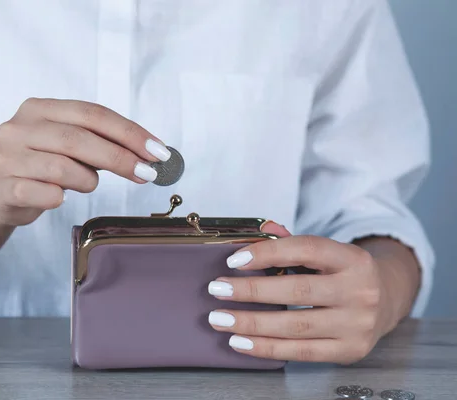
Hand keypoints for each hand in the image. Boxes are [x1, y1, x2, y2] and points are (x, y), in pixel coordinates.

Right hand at [0, 98, 169, 225]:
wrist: (0, 193)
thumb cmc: (44, 166)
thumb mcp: (69, 146)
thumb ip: (101, 143)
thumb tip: (150, 155)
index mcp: (40, 108)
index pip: (92, 114)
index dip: (129, 132)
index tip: (157, 151)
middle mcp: (19, 127)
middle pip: (78, 138)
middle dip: (119, 157)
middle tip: (148, 174)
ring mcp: (8, 157)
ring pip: (63, 168)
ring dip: (87, 180)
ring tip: (86, 183)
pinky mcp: (3, 187)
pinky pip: (45, 195)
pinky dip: (59, 198)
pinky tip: (59, 197)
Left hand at [207, 222, 400, 364]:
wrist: (385, 301)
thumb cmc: (342, 273)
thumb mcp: (325, 252)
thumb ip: (292, 241)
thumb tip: (261, 230)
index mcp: (353, 258)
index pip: (306, 249)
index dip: (267, 252)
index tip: (233, 260)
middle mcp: (360, 291)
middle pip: (297, 290)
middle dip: (251, 290)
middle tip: (216, 289)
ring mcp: (357, 324)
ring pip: (296, 325)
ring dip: (251, 323)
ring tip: (220, 319)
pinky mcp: (350, 350)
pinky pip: (301, 352)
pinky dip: (266, 348)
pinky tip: (240, 341)